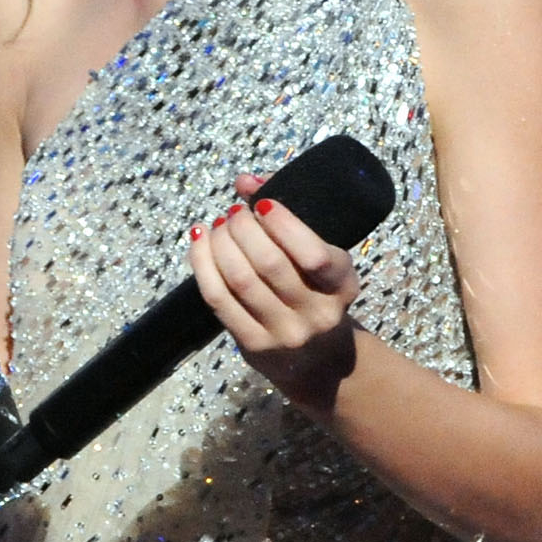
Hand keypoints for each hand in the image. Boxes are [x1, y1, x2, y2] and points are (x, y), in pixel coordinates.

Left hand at [191, 169, 361, 410]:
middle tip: (232, 212)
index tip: (261, 204)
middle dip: (243, 229)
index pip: (312, 254)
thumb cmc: (315, 293)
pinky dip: (202, 265)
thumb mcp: (321, 260)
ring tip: (217, 225)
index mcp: (341, 285)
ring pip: (240, 280)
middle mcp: (316, 312)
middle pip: (269, 263)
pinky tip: (199, 242)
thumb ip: (290, 219)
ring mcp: (284, 332)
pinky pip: (218, 299)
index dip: (282, 224)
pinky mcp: (253, 345)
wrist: (318, 360)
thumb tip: (245, 181)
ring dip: (220, 244)